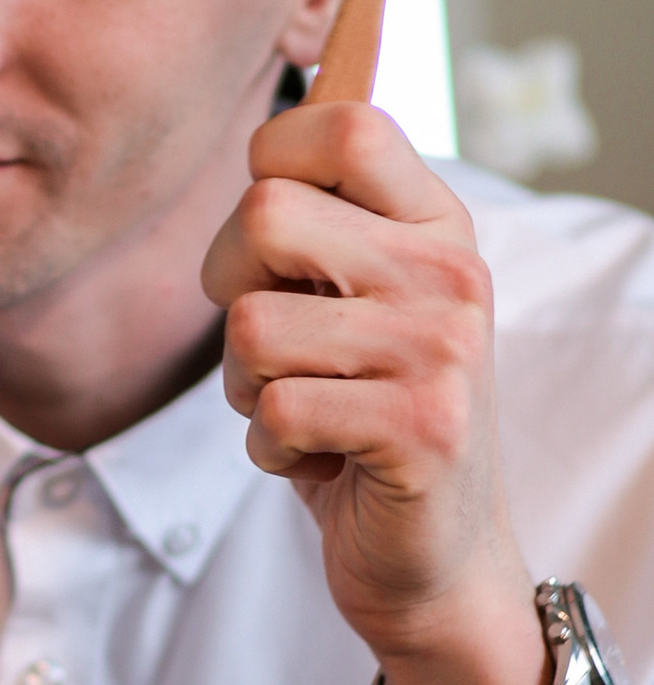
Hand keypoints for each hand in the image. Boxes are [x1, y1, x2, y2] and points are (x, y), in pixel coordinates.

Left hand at [200, 100, 541, 684]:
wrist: (435, 560)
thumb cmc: (365, 415)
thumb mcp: (353, 300)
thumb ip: (317, 222)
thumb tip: (265, 134)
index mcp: (436, 225)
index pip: (344, 125)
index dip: (271, 165)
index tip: (276, 241)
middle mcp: (451, 275)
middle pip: (266, 214)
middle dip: (233, 288)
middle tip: (278, 344)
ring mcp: (442, 349)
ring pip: (252, 324)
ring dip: (249, 384)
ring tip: (308, 409)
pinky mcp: (420, 426)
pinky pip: (273, 408)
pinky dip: (269, 447)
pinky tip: (321, 458)